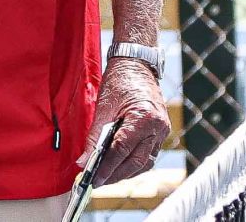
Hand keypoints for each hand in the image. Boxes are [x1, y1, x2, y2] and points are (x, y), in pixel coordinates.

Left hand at [84, 58, 168, 184]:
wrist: (136, 64)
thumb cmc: (120, 81)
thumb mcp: (103, 108)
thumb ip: (94, 138)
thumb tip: (83, 161)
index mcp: (144, 118)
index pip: (122, 150)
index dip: (106, 167)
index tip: (93, 178)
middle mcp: (158, 127)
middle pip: (136, 162)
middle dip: (116, 175)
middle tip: (97, 182)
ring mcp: (162, 131)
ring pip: (145, 163)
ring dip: (125, 172)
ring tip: (106, 177)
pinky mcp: (161, 132)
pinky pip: (148, 155)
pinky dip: (133, 163)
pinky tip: (119, 166)